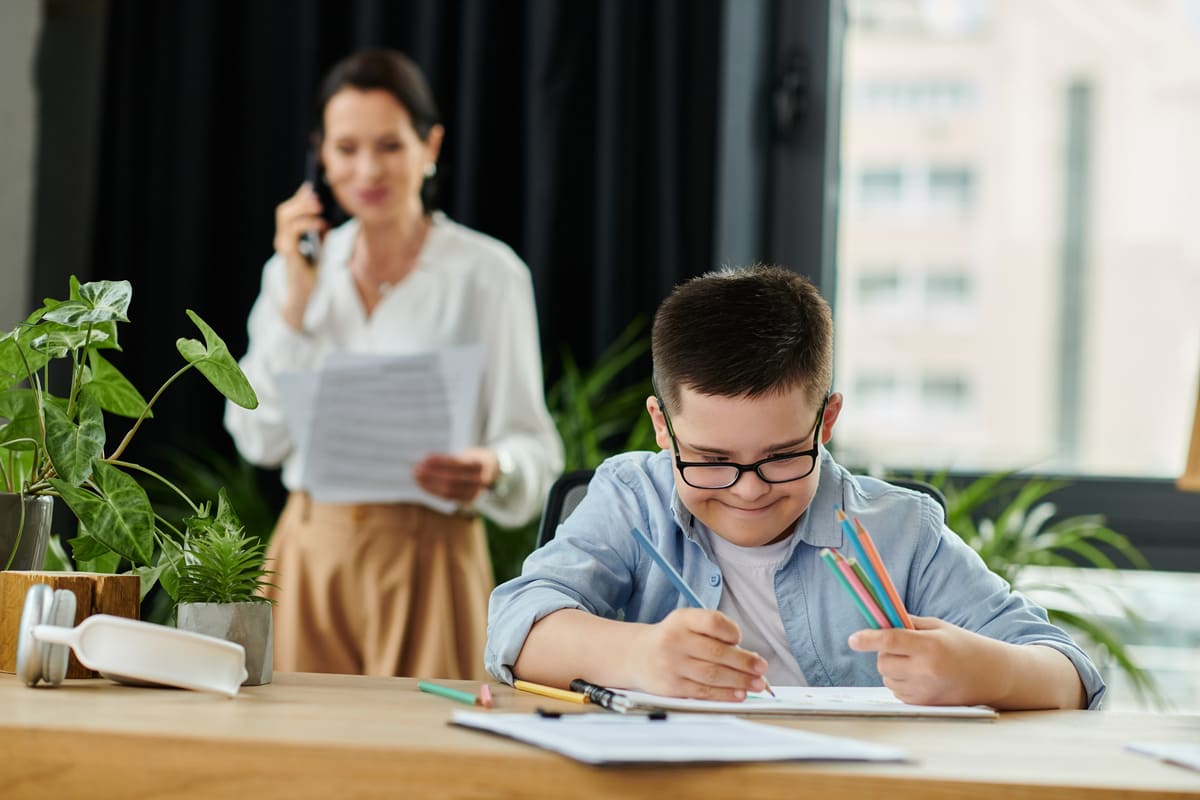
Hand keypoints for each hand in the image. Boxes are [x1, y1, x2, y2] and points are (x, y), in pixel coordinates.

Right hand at [273, 182, 327, 328]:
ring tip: (320, 210)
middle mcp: (282, 238)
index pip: (289, 210)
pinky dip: (307, 224)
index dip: (299, 197)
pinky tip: (321, 225)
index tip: (312, 186)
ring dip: (304, 210)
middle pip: (284, 211)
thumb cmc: (310, 270)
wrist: (304, 293)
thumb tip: (324, 213)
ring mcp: (283, 245)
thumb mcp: (318, 246)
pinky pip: (294, 233)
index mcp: (288, 235)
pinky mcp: (289, 254)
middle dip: (300, 201)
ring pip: (286, 218)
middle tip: (318, 199)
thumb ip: (318, 230)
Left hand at [413, 447, 498, 504]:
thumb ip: (452, 459)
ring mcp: (475, 492)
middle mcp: (479, 480)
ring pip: (448, 490)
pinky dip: (434, 491)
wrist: (494, 472)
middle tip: (415, 470)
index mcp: (480, 464)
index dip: (439, 463)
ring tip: (416, 477)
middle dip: (431, 475)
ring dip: (429, 484)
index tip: (424, 459)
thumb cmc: (475, 459)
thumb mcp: (469, 454)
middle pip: (451, 479)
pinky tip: (424, 485)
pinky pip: (448, 497)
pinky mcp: (469, 500)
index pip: (456, 464)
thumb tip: (426, 462)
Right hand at [625, 608, 766, 700]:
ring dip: (740, 681)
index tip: (740, 639)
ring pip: (713, 675)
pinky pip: (703, 692)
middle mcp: (675, 640)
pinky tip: (739, 694)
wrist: (636, 656)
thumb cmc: (672, 639)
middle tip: (761, 668)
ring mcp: (672, 665)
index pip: (712, 622)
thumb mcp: (686, 623)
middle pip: (717, 652)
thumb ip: (713, 632)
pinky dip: (725, 694)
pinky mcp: (672, 687)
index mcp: (682, 619)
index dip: (731, 631)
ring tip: (757, 684)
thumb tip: (748, 655)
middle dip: (744, 663)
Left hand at [847, 615, 1009, 705]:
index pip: (890, 641)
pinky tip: (922, 676)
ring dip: (893, 667)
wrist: (992, 676)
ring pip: (887, 677)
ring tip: (917, 662)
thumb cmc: (963, 646)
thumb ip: (907, 624)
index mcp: (931, 647)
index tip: (853, 639)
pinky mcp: (924, 705)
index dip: (868, 639)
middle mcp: (926, 671)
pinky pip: (896, 690)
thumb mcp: (937, 627)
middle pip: (883, 661)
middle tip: (903, 647)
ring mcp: (925, 691)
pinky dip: (901, 681)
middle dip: (884, 652)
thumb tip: (877, 620)